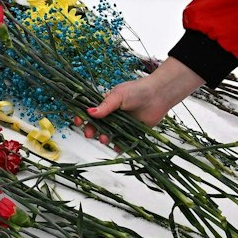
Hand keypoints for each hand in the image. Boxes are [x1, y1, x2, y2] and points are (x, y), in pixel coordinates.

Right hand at [84, 57, 206, 134]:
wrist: (159, 95)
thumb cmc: (138, 91)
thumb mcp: (118, 96)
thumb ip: (105, 106)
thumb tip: (89, 112)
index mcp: (107, 104)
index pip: (91, 112)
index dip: (83, 117)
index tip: (78, 121)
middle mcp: (113, 115)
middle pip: (97, 126)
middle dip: (92, 130)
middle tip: (90, 134)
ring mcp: (122, 124)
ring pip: (109, 134)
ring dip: (104, 138)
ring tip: (104, 138)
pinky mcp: (132, 132)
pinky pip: (123, 141)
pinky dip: (119, 146)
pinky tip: (116, 147)